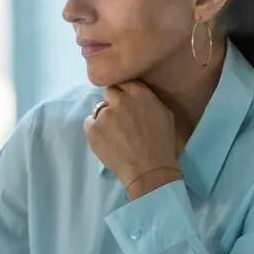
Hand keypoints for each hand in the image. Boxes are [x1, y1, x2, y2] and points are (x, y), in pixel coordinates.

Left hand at [84, 81, 179, 197]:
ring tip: (113, 134)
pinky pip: (89, 123)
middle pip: (109, 92)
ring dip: (105, 118)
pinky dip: (95, 130)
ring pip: (99, 109)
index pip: (124, 83)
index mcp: (140, 93)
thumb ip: (148, 99)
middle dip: (113, 102)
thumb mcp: (164, 114)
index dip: (125, 94)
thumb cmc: (162, 144)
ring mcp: (105, 114)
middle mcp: (120, 99)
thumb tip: (136, 94)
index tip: (127, 105)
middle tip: (119, 119)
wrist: (149, 170)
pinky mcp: (93, 129)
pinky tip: (106, 141)